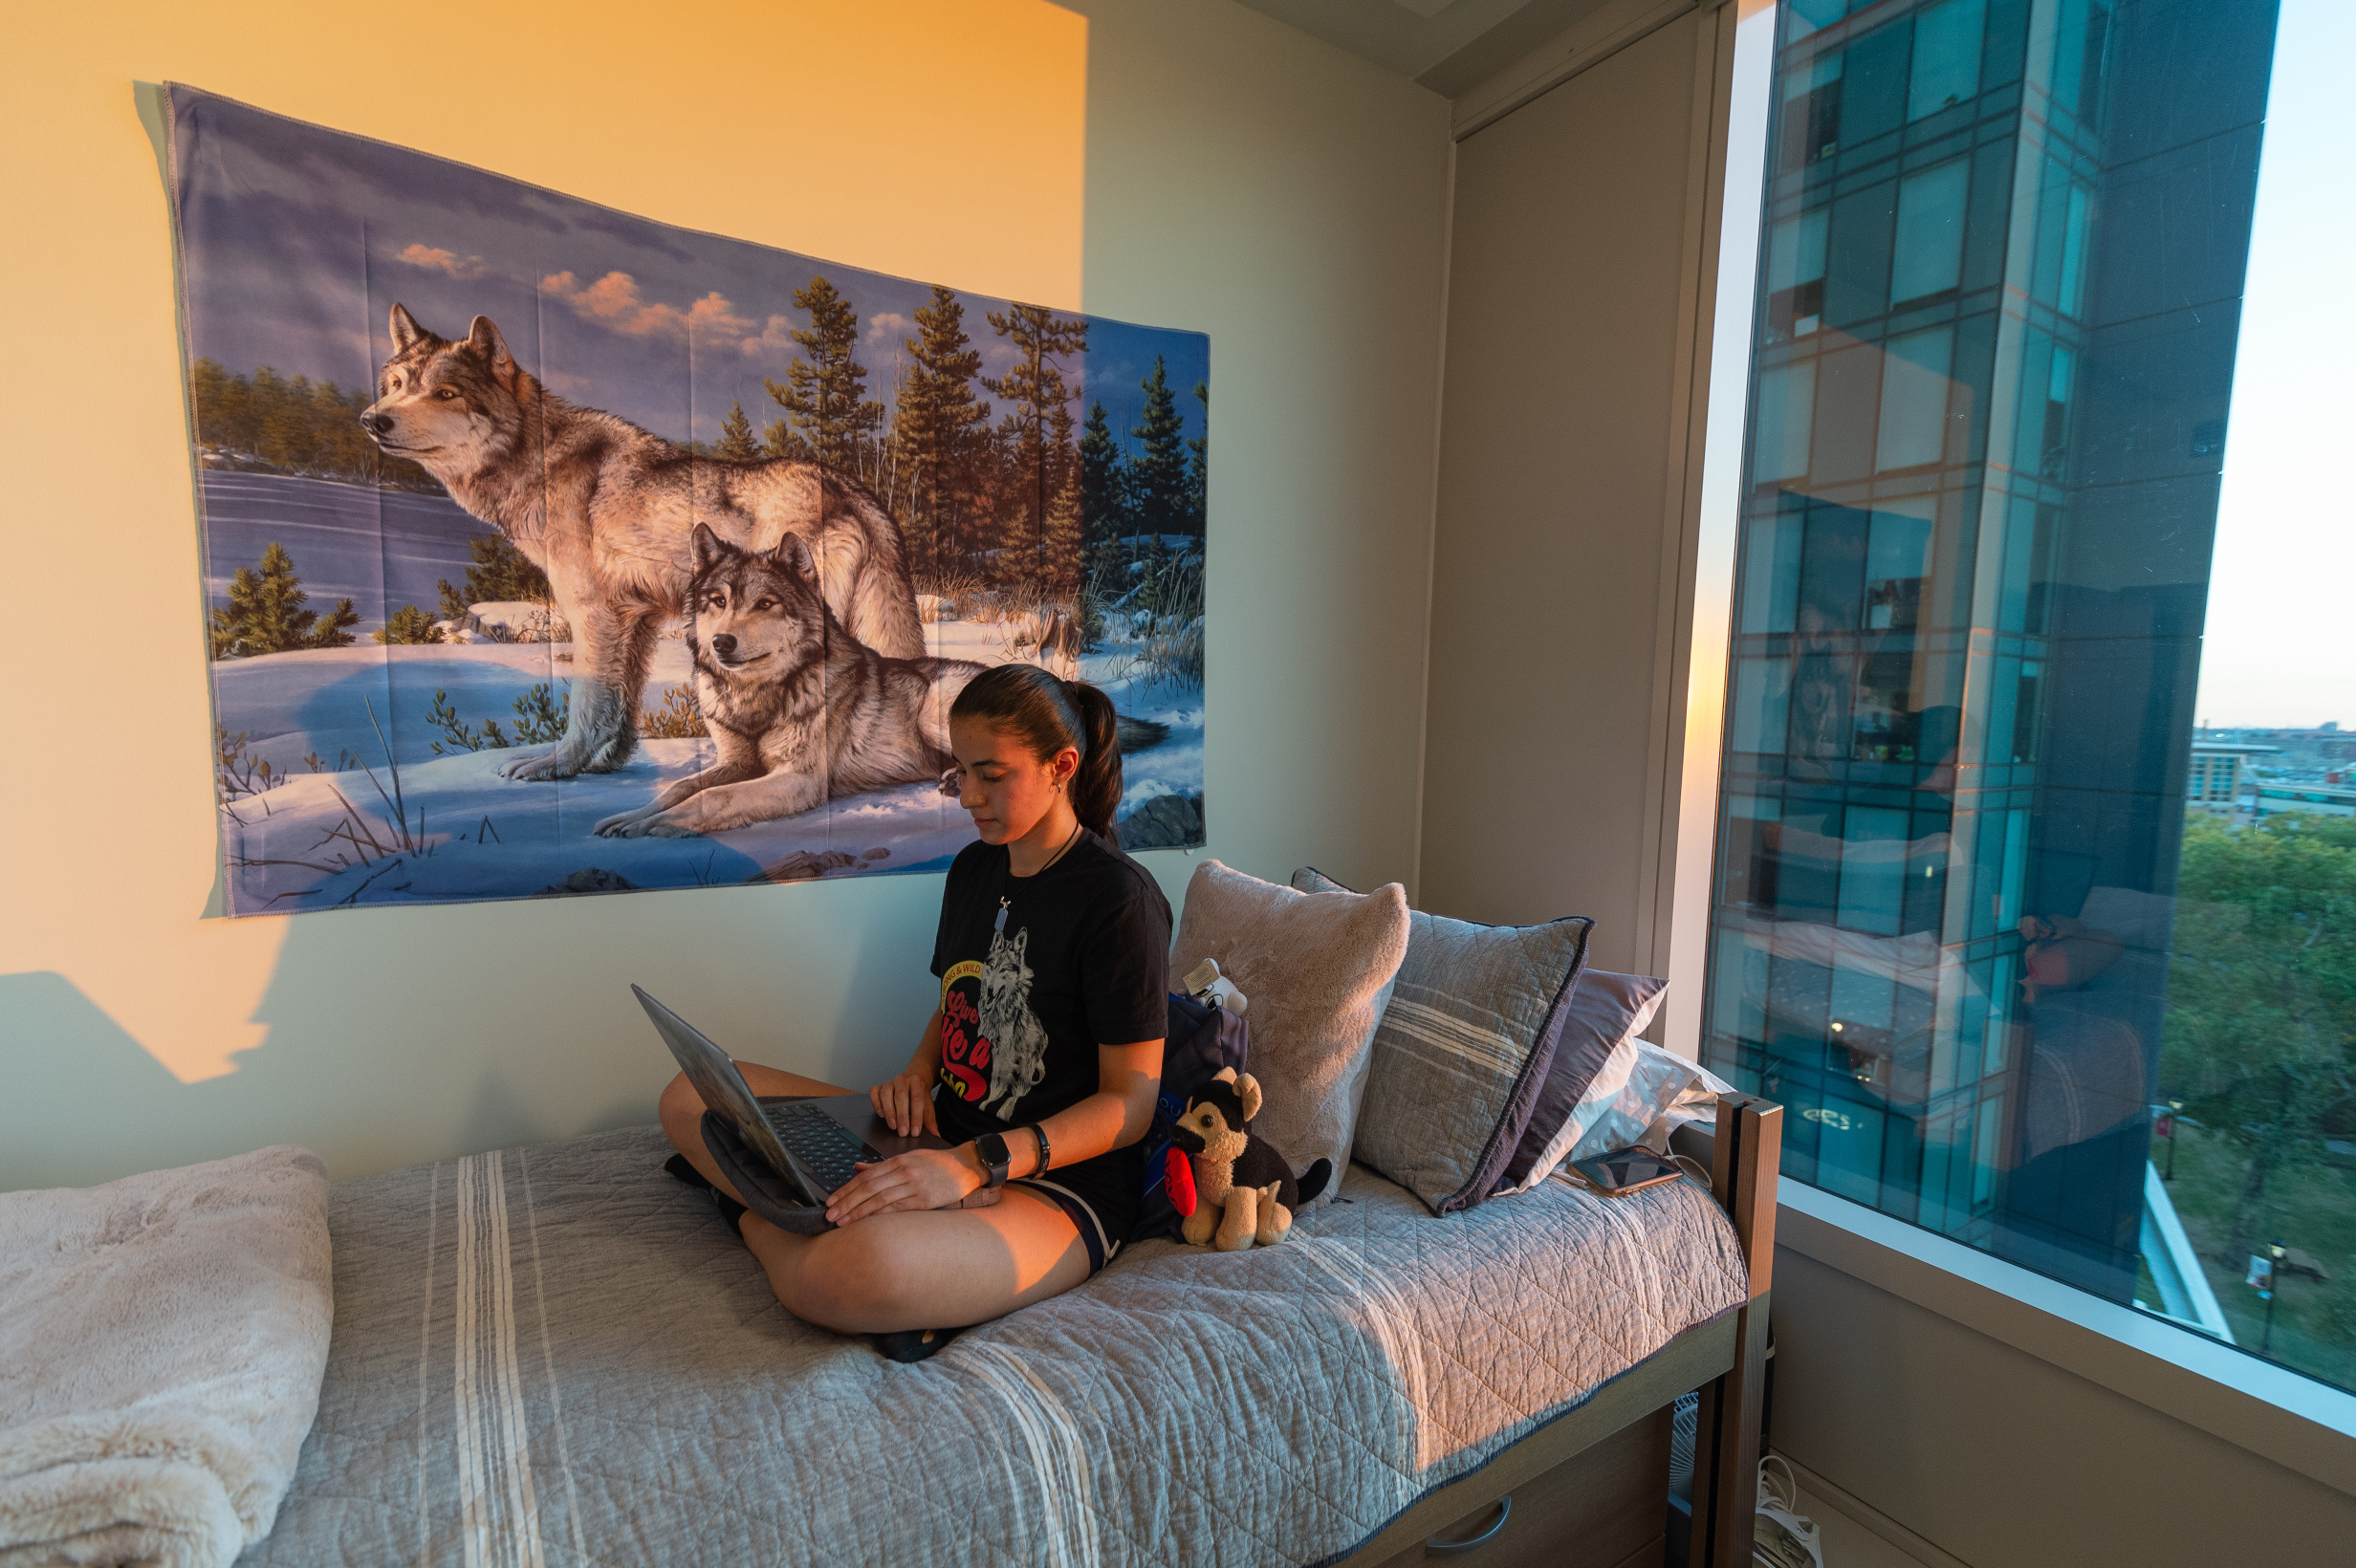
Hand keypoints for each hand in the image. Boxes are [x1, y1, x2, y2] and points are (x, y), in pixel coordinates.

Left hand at [825, 1147, 981, 1224]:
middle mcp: (904, 1172)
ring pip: (880, 1199)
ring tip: (842, 1221)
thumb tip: (857, 1167)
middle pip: (868, 1188)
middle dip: (846, 1202)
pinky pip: (897, 1209)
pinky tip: (867, 1223)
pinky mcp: (925, 1201)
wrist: (966, 1166)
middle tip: (830, 1214)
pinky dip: (880, 1216)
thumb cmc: (936, 1164)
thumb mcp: (908, 1158)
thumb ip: (882, 1165)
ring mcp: (914, 1186)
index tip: (831, 1201)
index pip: (865, 1176)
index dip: (846, 1189)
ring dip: (858, 1212)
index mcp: (898, 1161)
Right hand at [870, 1066, 939, 1138]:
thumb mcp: (927, 1107)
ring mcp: (889, 1083)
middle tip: (903, 1132)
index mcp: (917, 1081)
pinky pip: (874, 1093)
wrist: (911, 1084)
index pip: (917, 1098)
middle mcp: (902, 1079)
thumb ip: (930, 1120)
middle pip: (901, 1096)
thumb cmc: (919, 1097)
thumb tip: (936, 1134)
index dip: (916, 1116)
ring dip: (889, 1112)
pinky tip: (881, 1115)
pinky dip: (876, 1104)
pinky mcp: (879, 1087)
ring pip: (886, 1094)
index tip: (915, 1131)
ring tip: (893, 1126)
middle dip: (902, 1116)